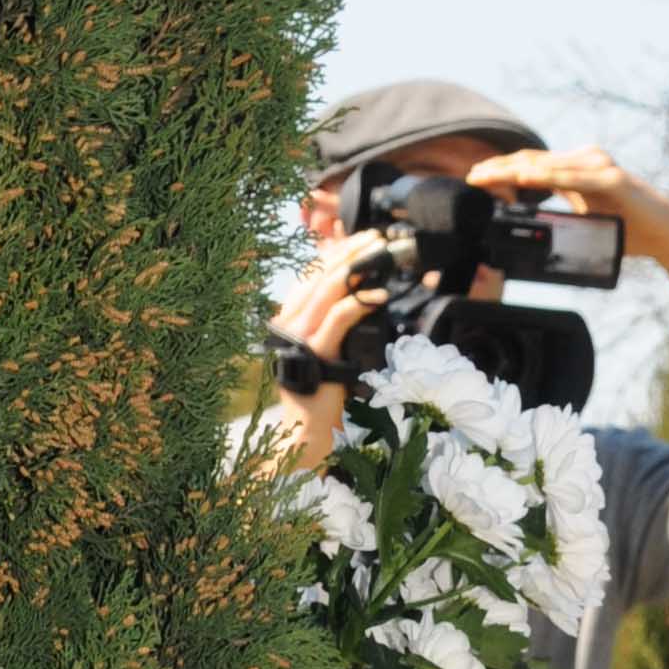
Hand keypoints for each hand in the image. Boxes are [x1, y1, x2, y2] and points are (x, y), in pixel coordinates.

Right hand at [257, 231, 398, 468]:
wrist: (307, 430)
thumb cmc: (323, 392)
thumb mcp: (326, 349)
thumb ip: (334, 323)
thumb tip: (361, 294)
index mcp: (288, 317)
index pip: (312, 274)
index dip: (337, 252)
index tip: (362, 239)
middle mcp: (288, 322)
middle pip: (320, 275)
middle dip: (350, 251)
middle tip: (376, 238)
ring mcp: (299, 336)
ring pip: (328, 290)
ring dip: (357, 267)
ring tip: (380, 254)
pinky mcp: (316, 352)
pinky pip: (339, 319)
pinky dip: (360, 303)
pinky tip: (380, 295)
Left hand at [464, 146, 668, 286]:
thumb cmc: (629, 230)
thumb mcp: (585, 221)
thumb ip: (561, 214)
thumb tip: (531, 226)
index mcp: (577, 168)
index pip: (532, 165)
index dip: (500, 170)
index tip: (473, 179)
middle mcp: (587, 160)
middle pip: (534, 160)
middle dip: (498, 168)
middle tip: (470, 177)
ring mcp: (601, 167)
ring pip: (549, 165)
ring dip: (515, 169)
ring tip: (488, 176)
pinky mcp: (614, 179)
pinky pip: (575, 177)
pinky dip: (549, 176)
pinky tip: (526, 177)